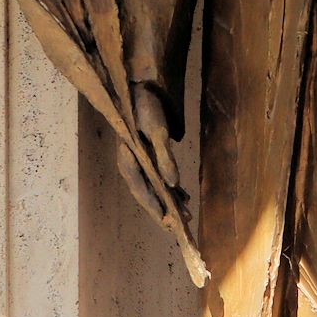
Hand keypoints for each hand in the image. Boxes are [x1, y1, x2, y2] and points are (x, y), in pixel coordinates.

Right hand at [117, 82, 181, 222]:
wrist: (142, 90)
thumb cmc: (147, 108)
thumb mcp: (157, 131)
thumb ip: (165, 157)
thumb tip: (173, 183)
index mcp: (128, 160)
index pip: (142, 190)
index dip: (154, 207)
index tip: (167, 222)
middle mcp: (131, 165)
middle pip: (148, 194)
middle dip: (164, 210)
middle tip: (181, 227)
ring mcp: (139, 163)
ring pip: (155, 188)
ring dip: (170, 202)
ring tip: (188, 215)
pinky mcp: (148, 158)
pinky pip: (159, 178)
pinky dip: (172, 189)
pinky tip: (184, 198)